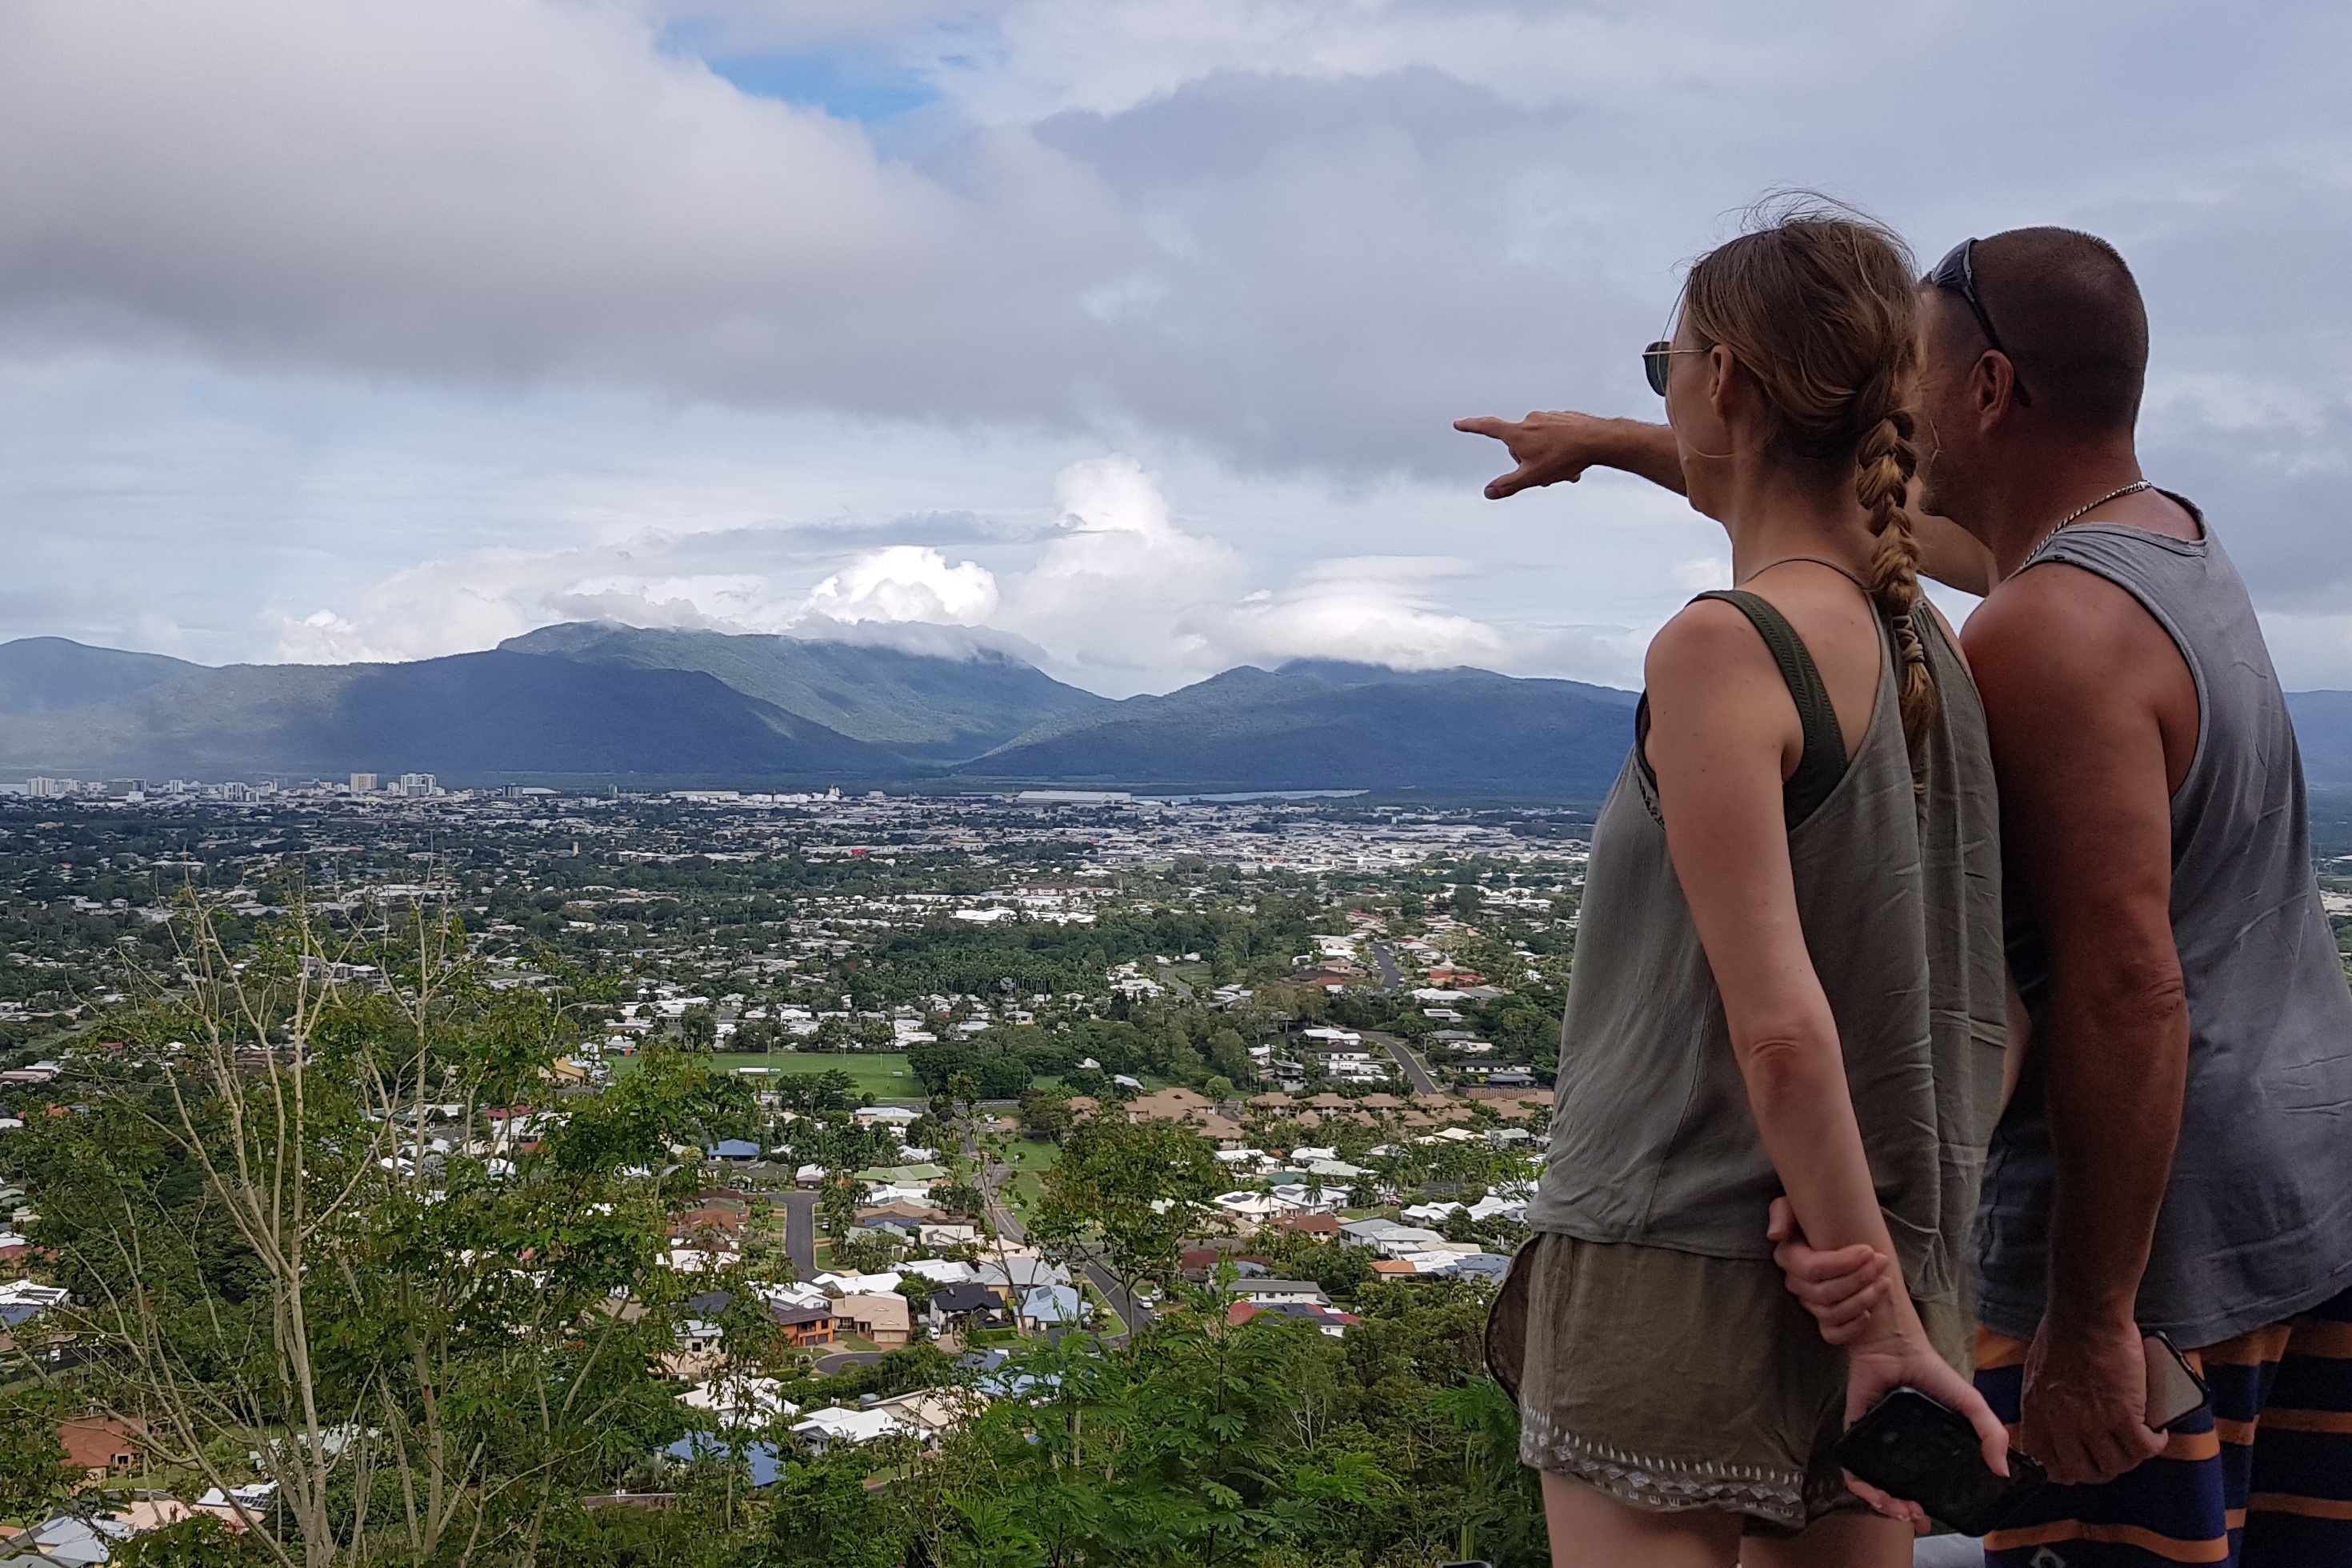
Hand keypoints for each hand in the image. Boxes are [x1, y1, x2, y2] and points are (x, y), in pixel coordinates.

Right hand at [1452, 410, 1623, 497]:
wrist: (1599, 440)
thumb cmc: (1565, 457)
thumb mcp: (1533, 477)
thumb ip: (1508, 485)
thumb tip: (1488, 493)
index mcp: (1518, 433)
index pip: (1488, 427)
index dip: (1472, 426)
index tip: (1459, 424)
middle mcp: (1531, 420)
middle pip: (1518, 445)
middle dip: (1528, 461)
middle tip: (1546, 474)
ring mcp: (1548, 417)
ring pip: (1539, 442)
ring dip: (1547, 459)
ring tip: (1564, 470)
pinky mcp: (1564, 418)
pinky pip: (1555, 437)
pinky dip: (1560, 450)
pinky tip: (1574, 460)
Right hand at [1767, 1196, 1895, 1343]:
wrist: (1837, 1235)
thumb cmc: (1818, 1218)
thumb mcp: (1796, 1206)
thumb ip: (1782, 1212)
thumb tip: (1775, 1236)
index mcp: (1789, 1258)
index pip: (1811, 1269)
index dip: (1842, 1263)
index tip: (1868, 1250)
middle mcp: (1796, 1284)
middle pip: (1824, 1293)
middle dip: (1858, 1278)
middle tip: (1883, 1261)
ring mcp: (1809, 1304)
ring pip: (1831, 1313)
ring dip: (1862, 1299)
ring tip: (1885, 1282)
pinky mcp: (1824, 1322)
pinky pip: (1832, 1334)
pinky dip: (1852, 1327)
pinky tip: (1869, 1313)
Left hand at [1843, 1314, 2012, 1533]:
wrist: (1895, 1345)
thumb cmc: (1932, 1371)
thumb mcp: (1970, 1403)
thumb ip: (1991, 1433)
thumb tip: (2002, 1471)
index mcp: (1925, 1449)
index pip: (1922, 1487)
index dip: (1925, 1509)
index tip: (1929, 1521)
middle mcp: (1898, 1448)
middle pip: (1895, 1491)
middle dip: (1903, 1512)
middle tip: (1913, 1517)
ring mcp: (1875, 1441)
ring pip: (1872, 1484)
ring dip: (1882, 1505)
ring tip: (1896, 1509)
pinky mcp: (1854, 1430)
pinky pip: (1851, 1465)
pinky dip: (1859, 1484)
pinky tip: (1873, 1492)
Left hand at [2020, 1316, 2166, 1483]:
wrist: (2086, 1313)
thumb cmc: (2063, 1332)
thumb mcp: (2038, 1372)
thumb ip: (2046, 1401)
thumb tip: (2059, 1419)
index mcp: (2037, 1413)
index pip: (2046, 1462)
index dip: (2067, 1470)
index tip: (2081, 1465)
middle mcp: (2062, 1424)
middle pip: (2085, 1471)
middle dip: (2102, 1469)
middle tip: (2115, 1456)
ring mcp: (2093, 1423)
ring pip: (2118, 1464)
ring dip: (2131, 1457)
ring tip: (2138, 1441)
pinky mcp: (2125, 1415)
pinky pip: (2144, 1449)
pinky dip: (2155, 1444)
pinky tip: (2158, 1432)